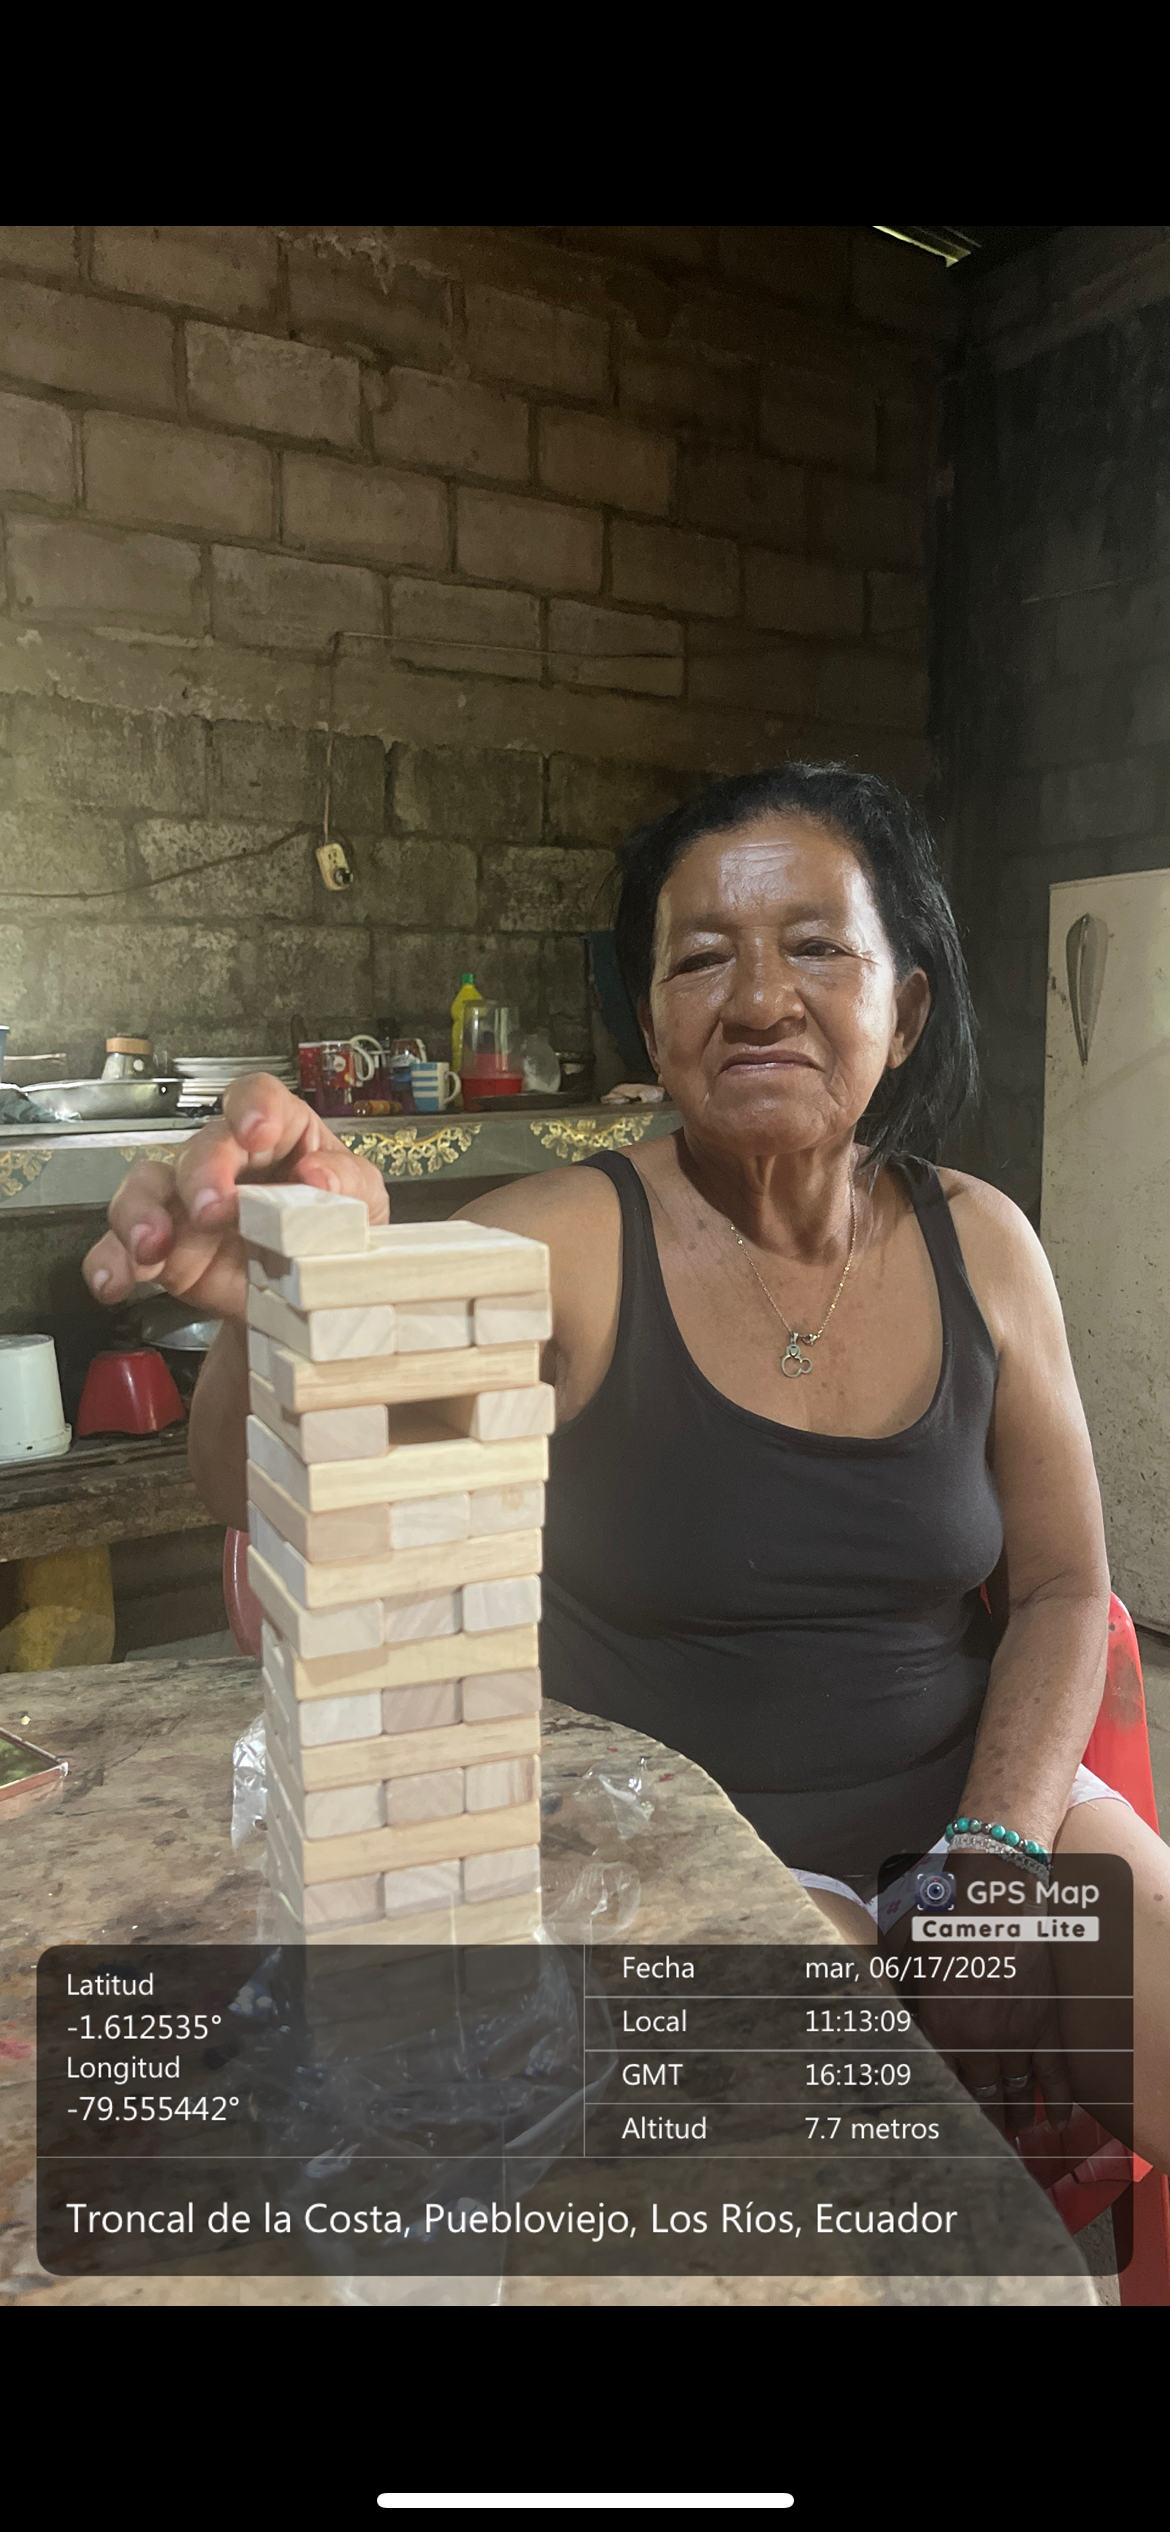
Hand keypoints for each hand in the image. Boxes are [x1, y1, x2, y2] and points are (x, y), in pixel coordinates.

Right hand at [82, 1074, 389, 1325]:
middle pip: (202, 1144)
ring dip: (142, 1212)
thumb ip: (348, 1183)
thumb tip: (319, 1174)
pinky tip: (117, 1281)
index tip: (257, 1132)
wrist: (312, 1304)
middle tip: (213, 1208)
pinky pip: (120, 1246)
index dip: (253, 1107)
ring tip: (152, 1246)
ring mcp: (188, 1203)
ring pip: (147, 1184)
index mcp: (281, 1135)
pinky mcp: (164, 1249)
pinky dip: (112, 1260)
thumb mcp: (363, 1206)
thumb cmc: (337, 1237)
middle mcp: (227, 1161)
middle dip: (203, 1172)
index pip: (258, 1097)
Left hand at [888, 1854, 1073, 2138]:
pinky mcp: (1046, 2024)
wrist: (996, 1900)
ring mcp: (1016, 2037)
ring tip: (1019, 2132)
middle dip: (985, 2122)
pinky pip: (1057, 2074)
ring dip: (1019, 2116)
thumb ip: (909, 2000)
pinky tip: (1061, 2121)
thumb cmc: (948, 1923)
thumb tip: (893, 2015)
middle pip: (982, 2096)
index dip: (943, 2105)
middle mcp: (977, 2042)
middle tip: (987, 2141)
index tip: (945, 2124)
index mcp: (940, 2029)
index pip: (940, 2082)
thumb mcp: (913, 1963)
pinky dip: (1062, 2101)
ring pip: (1019, 2092)